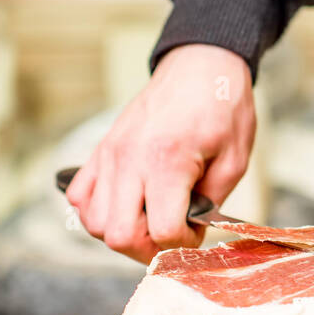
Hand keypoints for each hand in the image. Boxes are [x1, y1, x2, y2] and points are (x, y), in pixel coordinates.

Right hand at [67, 44, 255, 262]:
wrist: (200, 66)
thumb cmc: (222, 107)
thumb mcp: (234, 159)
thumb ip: (210, 201)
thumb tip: (189, 231)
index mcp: (167, 161)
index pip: (160, 230)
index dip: (182, 244)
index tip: (196, 232)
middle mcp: (129, 159)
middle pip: (118, 235)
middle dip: (148, 248)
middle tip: (172, 237)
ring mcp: (109, 154)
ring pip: (92, 222)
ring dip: (122, 232)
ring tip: (151, 220)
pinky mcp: (100, 149)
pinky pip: (79, 197)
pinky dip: (98, 212)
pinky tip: (127, 205)